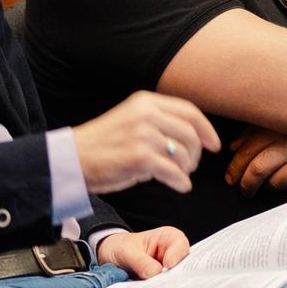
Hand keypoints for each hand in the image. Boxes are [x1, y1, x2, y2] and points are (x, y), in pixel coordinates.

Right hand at [71, 92, 220, 194]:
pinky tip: (178, 185)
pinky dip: (181, 182)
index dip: (206, 129)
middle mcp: (146, 115)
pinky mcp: (140, 158)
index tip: (214, 144)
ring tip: (178, 175)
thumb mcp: (130, 120)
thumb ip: (157, 121)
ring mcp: (144, 136)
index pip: (189, 111)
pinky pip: (174, 172)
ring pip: (184, 154)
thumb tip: (190, 136)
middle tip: (190, 166)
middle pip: (191, 134)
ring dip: (187, 169)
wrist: (73, 159)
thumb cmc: (102, 145)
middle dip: (196, 154)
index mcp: (145, 102)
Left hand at [96, 227, 191, 279]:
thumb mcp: (126, 251)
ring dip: (165, 286)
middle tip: (163, 284)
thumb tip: (155, 274)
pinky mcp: (161, 284)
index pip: (180, 245)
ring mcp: (167, 271)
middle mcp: (171, 254)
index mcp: (168, 238)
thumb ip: (140, 261)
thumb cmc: (120, 247)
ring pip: (174, 280)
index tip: (168, 265)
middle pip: (182, 266)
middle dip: (174, 275)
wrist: (110, 256)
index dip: (176, 255)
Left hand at [224, 130, 286, 195]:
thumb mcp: (280, 124)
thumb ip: (255, 134)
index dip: (236, 168)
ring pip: (276, 183)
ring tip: (267, 183)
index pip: (249, 152)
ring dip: (268, 186)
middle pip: (259, 169)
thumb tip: (233, 149)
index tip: (231, 178)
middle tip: (244, 189)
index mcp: (280, 129)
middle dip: (247, 184)